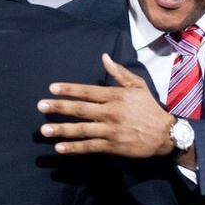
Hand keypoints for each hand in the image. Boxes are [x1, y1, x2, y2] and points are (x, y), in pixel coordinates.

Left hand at [38, 54, 175, 157]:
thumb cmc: (149, 108)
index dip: (69, 90)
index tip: (52, 88)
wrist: (164, 134)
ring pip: (82, 130)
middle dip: (59, 108)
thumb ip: (119, 72)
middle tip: (41, 107)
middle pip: (81, 109)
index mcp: (115, 96)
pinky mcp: (112, 146)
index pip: (88, 91)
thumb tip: (104, 57)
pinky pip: (90, 147)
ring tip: (44, 131)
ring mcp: (110, 130)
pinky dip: (74, 148)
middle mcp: (110, 112)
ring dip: (62, 130)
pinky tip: (60, 148)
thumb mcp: (138, 85)